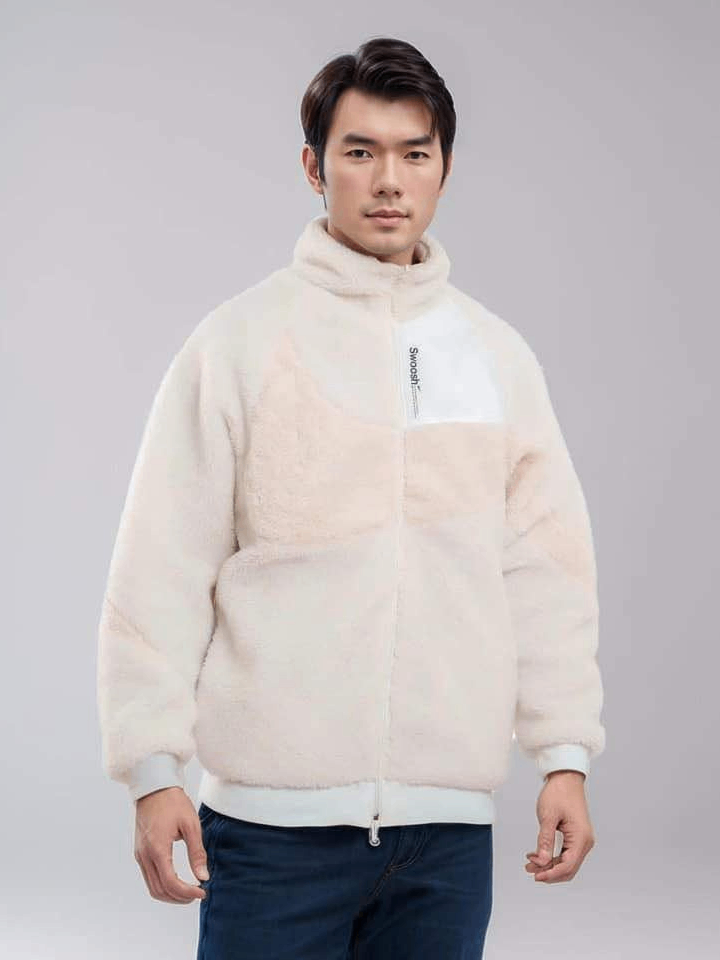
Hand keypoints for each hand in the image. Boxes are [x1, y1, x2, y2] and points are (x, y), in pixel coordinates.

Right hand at [134, 786, 208, 902]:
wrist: (154, 787)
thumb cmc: (173, 802)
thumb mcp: (191, 825)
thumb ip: (197, 853)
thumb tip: (203, 877)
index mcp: (157, 849)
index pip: (170, 883)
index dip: (187, 892)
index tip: (202, 892)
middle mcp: (144, 855)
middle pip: (159, 890)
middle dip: (179, 898)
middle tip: (197, 894)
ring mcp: (140, 854)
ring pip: (152, 887)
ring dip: (170, 894)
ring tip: (188, 891)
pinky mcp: (139, 851)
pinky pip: (149, 876)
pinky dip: (162, 885)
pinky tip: (176, 880)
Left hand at [524, 770, 595, 883]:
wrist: (566, 778)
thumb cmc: (558, 793)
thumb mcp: (548, 816)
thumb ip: (545, 840)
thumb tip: (541, 862)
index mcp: (581, 838)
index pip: (568, 866)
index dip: (551, 874)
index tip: (536, 876)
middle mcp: (585, 841)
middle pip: (569, 868)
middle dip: (549, 872)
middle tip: (529, 869)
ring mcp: (582, 839)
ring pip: (567, 862)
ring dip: (549, 865)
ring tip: (530, 863)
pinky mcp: (576, 836)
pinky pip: (566, 853)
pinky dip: (552, 857)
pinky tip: (537, 854)